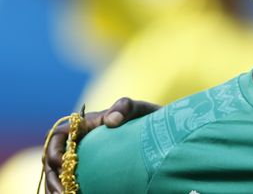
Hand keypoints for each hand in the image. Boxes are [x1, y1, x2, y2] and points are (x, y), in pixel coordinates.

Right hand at [44, 98, 158, 193]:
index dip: (53, 151)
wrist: (159, 133)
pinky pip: (73, 184)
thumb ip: (125, 107)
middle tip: (62, 193)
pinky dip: (70, 192)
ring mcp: (83, 158)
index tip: (62, 163)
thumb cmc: (145, 117)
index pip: (57, 137)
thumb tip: (111, 121)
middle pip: (52, 162)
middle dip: (52, 178)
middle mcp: (78, 143)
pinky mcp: (90, 172)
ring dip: (57, 189)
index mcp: (83, 126)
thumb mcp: (137, 109)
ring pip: (59, 176)